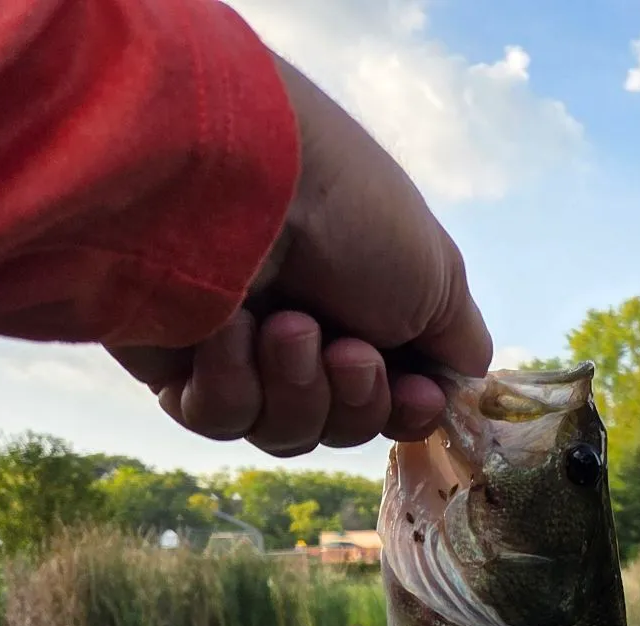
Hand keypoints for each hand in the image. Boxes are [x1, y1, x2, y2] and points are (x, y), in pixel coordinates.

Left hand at [108, 54, 491, 456]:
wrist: (235, 177)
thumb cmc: (348, 213)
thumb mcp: (439, 275)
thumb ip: (460, 342)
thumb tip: (462, 381)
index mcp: (363, 311)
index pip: (392, 403)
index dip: (406, 411)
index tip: (416, 393)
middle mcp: (302, 333)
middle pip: (342, 428)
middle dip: (353, 400)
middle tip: (345, 349)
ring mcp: (238, 352)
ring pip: (285, 434)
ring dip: (296, 387)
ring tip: (285, 326)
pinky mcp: (177, 367)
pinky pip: (221, 420)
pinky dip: (234, 382)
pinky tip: (228, 327)